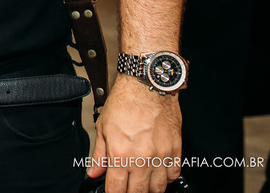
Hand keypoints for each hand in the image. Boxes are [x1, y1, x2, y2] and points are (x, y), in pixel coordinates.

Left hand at [90, 74, 181, 191]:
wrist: (147, 86)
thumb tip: (94, 172)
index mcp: (120, 153)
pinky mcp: (175, 150)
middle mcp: (141, 158)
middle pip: (138, 192)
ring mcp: (160, 156)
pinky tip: (158, 173)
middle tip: (127, 188)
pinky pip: (173, 175)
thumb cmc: (124, 102)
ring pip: (158, 188)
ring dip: (149, 189)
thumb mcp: (103, 127)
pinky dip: (166, 178)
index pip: (116, 188)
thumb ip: (99, 154)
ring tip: (142, 184)